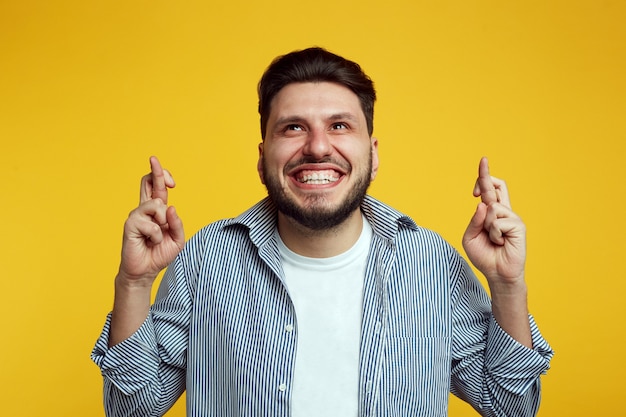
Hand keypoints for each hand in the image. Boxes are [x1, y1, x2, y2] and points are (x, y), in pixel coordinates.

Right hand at [118, 156, 184, 283]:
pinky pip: (152, 224)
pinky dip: (157, 235)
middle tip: (154, 159)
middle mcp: (144, 210)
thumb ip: (177, 223)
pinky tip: (150, 242)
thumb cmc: (159, 254)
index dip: (161, 176)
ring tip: (157, 236)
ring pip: (155, 205)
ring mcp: (136, 216)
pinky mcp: (130, 225)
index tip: (171, 179)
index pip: (157, 188)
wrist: (145, 272)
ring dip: (163, 223)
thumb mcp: (177, 239)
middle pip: (147, 182)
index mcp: (156, 211)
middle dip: (155, 170)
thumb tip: (171, 207)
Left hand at [462, 157, 525, 286]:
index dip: (485, 176)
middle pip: (498, 186)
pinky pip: (498, 222)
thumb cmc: (484, 255)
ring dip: (487, 226)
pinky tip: (501, 242)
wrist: (497, 274)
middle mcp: (503, 212)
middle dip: (486, 176)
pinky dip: (494, 234)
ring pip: (492, 208)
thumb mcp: (470, 237)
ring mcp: (512, 218)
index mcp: (491, 213)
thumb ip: (474, 221)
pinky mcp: (519, 226)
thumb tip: (483, 205)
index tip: (483, 161)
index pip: (490, 189)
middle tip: (479, 176)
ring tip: (494, 239)